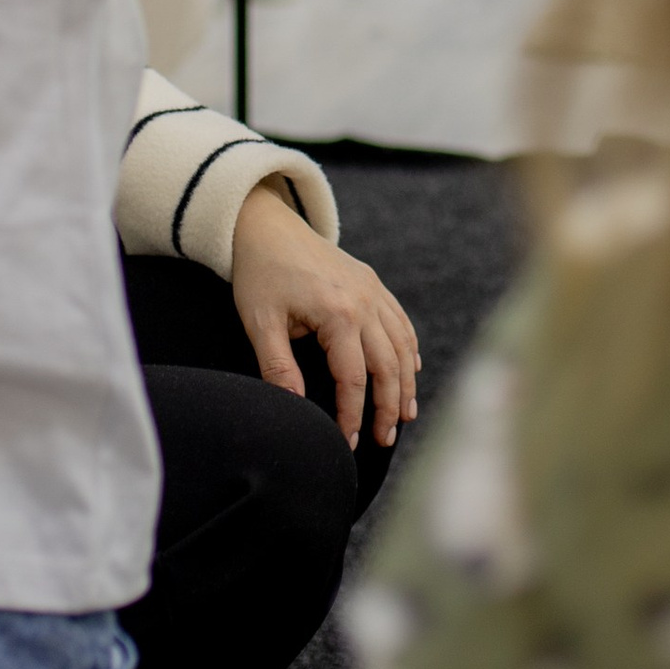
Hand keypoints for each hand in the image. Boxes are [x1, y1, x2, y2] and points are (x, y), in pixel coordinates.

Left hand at [226, 183, 420, 449]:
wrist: (266, 225)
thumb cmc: (259, 275)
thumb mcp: (260, 323)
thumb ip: (278, 368)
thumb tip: (295, 410)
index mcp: (338, 314)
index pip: (353, 379)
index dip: (352, 415)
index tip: (348, 443)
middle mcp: (364, 302)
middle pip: (388, 366)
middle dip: (389, 407)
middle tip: (385, 441)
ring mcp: (373, 290)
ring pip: (402, 345)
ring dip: (406, 383)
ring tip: (405, 416)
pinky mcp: (373, 283)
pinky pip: (400, 322)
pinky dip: (409, 350)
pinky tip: (410, 372)